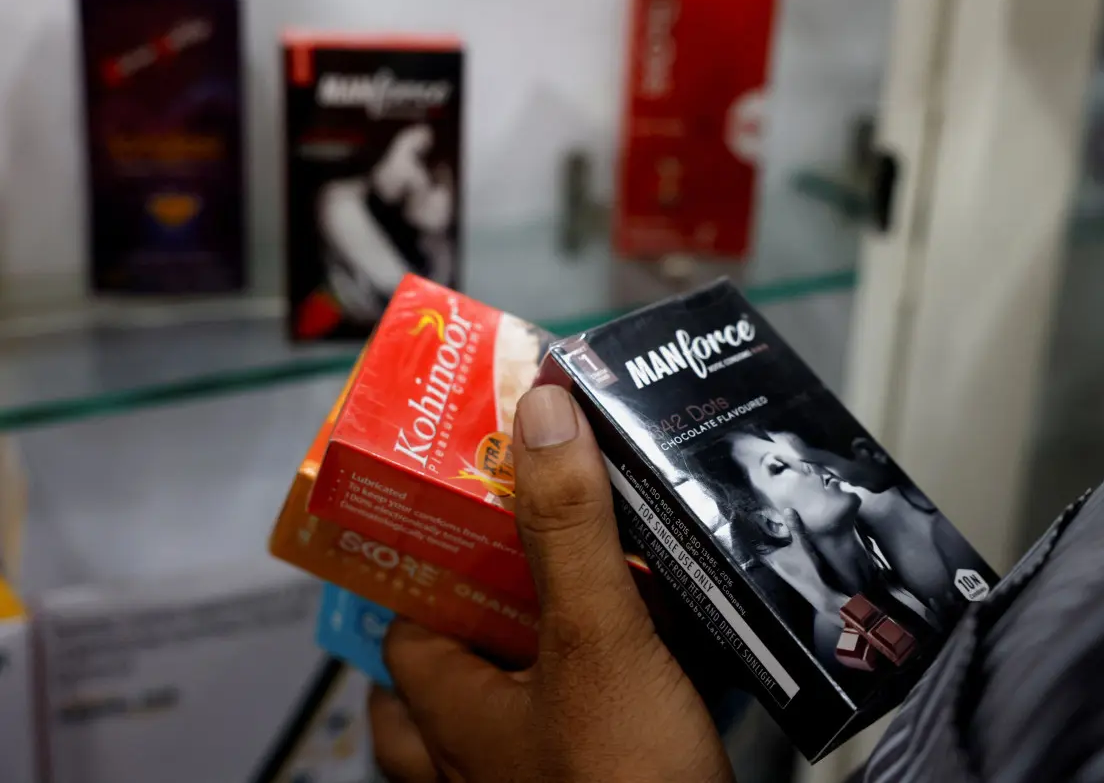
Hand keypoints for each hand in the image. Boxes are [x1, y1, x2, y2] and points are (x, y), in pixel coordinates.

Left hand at [369, 385, 733, 782]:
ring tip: (579, 608)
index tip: (468, 516)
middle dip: (473, 622)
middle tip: (522, 564)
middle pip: (436, 683)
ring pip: (493, 721)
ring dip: (527, 665)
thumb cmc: (624, 781)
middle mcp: (471, 763)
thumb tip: (539, 416)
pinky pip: (555, 746)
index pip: (403, 629)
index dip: (427, 571)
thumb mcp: (596, 640)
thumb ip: (568, 531)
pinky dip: (585, 703)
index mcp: (451, 715)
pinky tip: (642, 674)